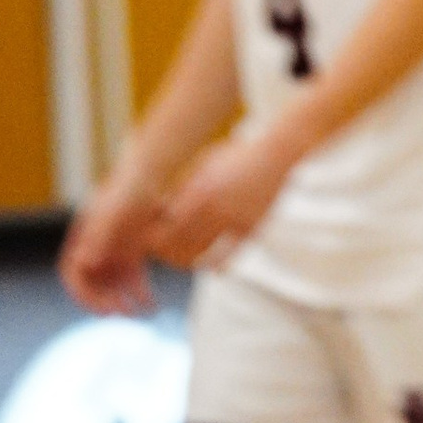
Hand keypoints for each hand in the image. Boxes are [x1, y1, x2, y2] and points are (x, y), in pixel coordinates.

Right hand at [60, 169, 162, 314]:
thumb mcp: (114, 211)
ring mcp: (114, 248)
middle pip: (94, 283)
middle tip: (122, 312)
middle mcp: (96, 246)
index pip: (72, 273)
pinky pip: (133, 277)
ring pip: (114, 284)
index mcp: (83, 237)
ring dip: (123, 300)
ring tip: (138, 312)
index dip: (83, 293)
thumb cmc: (129, 189)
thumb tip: (84, 262)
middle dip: (105, 300)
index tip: (99, 306)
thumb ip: (99, 236)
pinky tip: (152, 304)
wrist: (151, 171)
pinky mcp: (133, 250)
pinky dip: (140, 292)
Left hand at [148, 125, 292, 269]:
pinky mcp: (250, 230)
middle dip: (166, 253)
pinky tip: (212, 269)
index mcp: (198, 193)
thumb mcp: (205, 164)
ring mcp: (233, 221)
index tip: (148, 241)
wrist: (274, 154)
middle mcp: (214, 210)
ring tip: (182, 261)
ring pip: (201, 255)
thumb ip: (184, 186)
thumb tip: (161, 207)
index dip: (153, 240)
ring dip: (187, 262)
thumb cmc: (235, 156)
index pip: (165, 229)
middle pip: (179, 245)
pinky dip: (217, 266)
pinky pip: (229, 256)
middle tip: (161, 254)